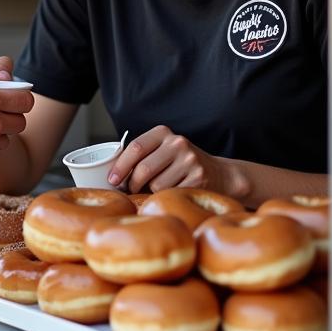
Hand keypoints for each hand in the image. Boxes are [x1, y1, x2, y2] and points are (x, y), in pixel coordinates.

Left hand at [107, 125, 229, 193]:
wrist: (219, 174)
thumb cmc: (179, 164)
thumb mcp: (161, 151)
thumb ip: (141, 156)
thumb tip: (112, 175)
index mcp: (163, 132)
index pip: (135, 148)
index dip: (120, 166)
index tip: (112, 179)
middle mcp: (177, 143)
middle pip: (143, 169)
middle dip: (132, 184)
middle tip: (130, 190)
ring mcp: (190, 160)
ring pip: (156, 185)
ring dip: (150, 192)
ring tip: (156, 189)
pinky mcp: (199, 178)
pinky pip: (170, 194)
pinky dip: (165, 197)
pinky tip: (171, 192)